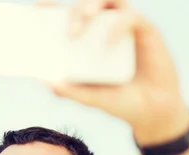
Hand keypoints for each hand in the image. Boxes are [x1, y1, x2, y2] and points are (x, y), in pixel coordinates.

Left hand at [45, 0, 188, 144]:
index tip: (36, 8)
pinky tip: (108, 45)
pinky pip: (128, 17)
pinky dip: (116, 27)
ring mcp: (123, 27)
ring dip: (92, 4)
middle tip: (71, 33)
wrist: (151, 111)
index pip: (65, 17)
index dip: (50, 9)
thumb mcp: (88, 97)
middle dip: (74, 12)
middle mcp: (102, 29)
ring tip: (85, 18)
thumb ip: (67, 90)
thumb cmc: (117, 100)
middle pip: (84, 5)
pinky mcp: (144, 30)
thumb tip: (43, 80)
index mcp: (85, 41)